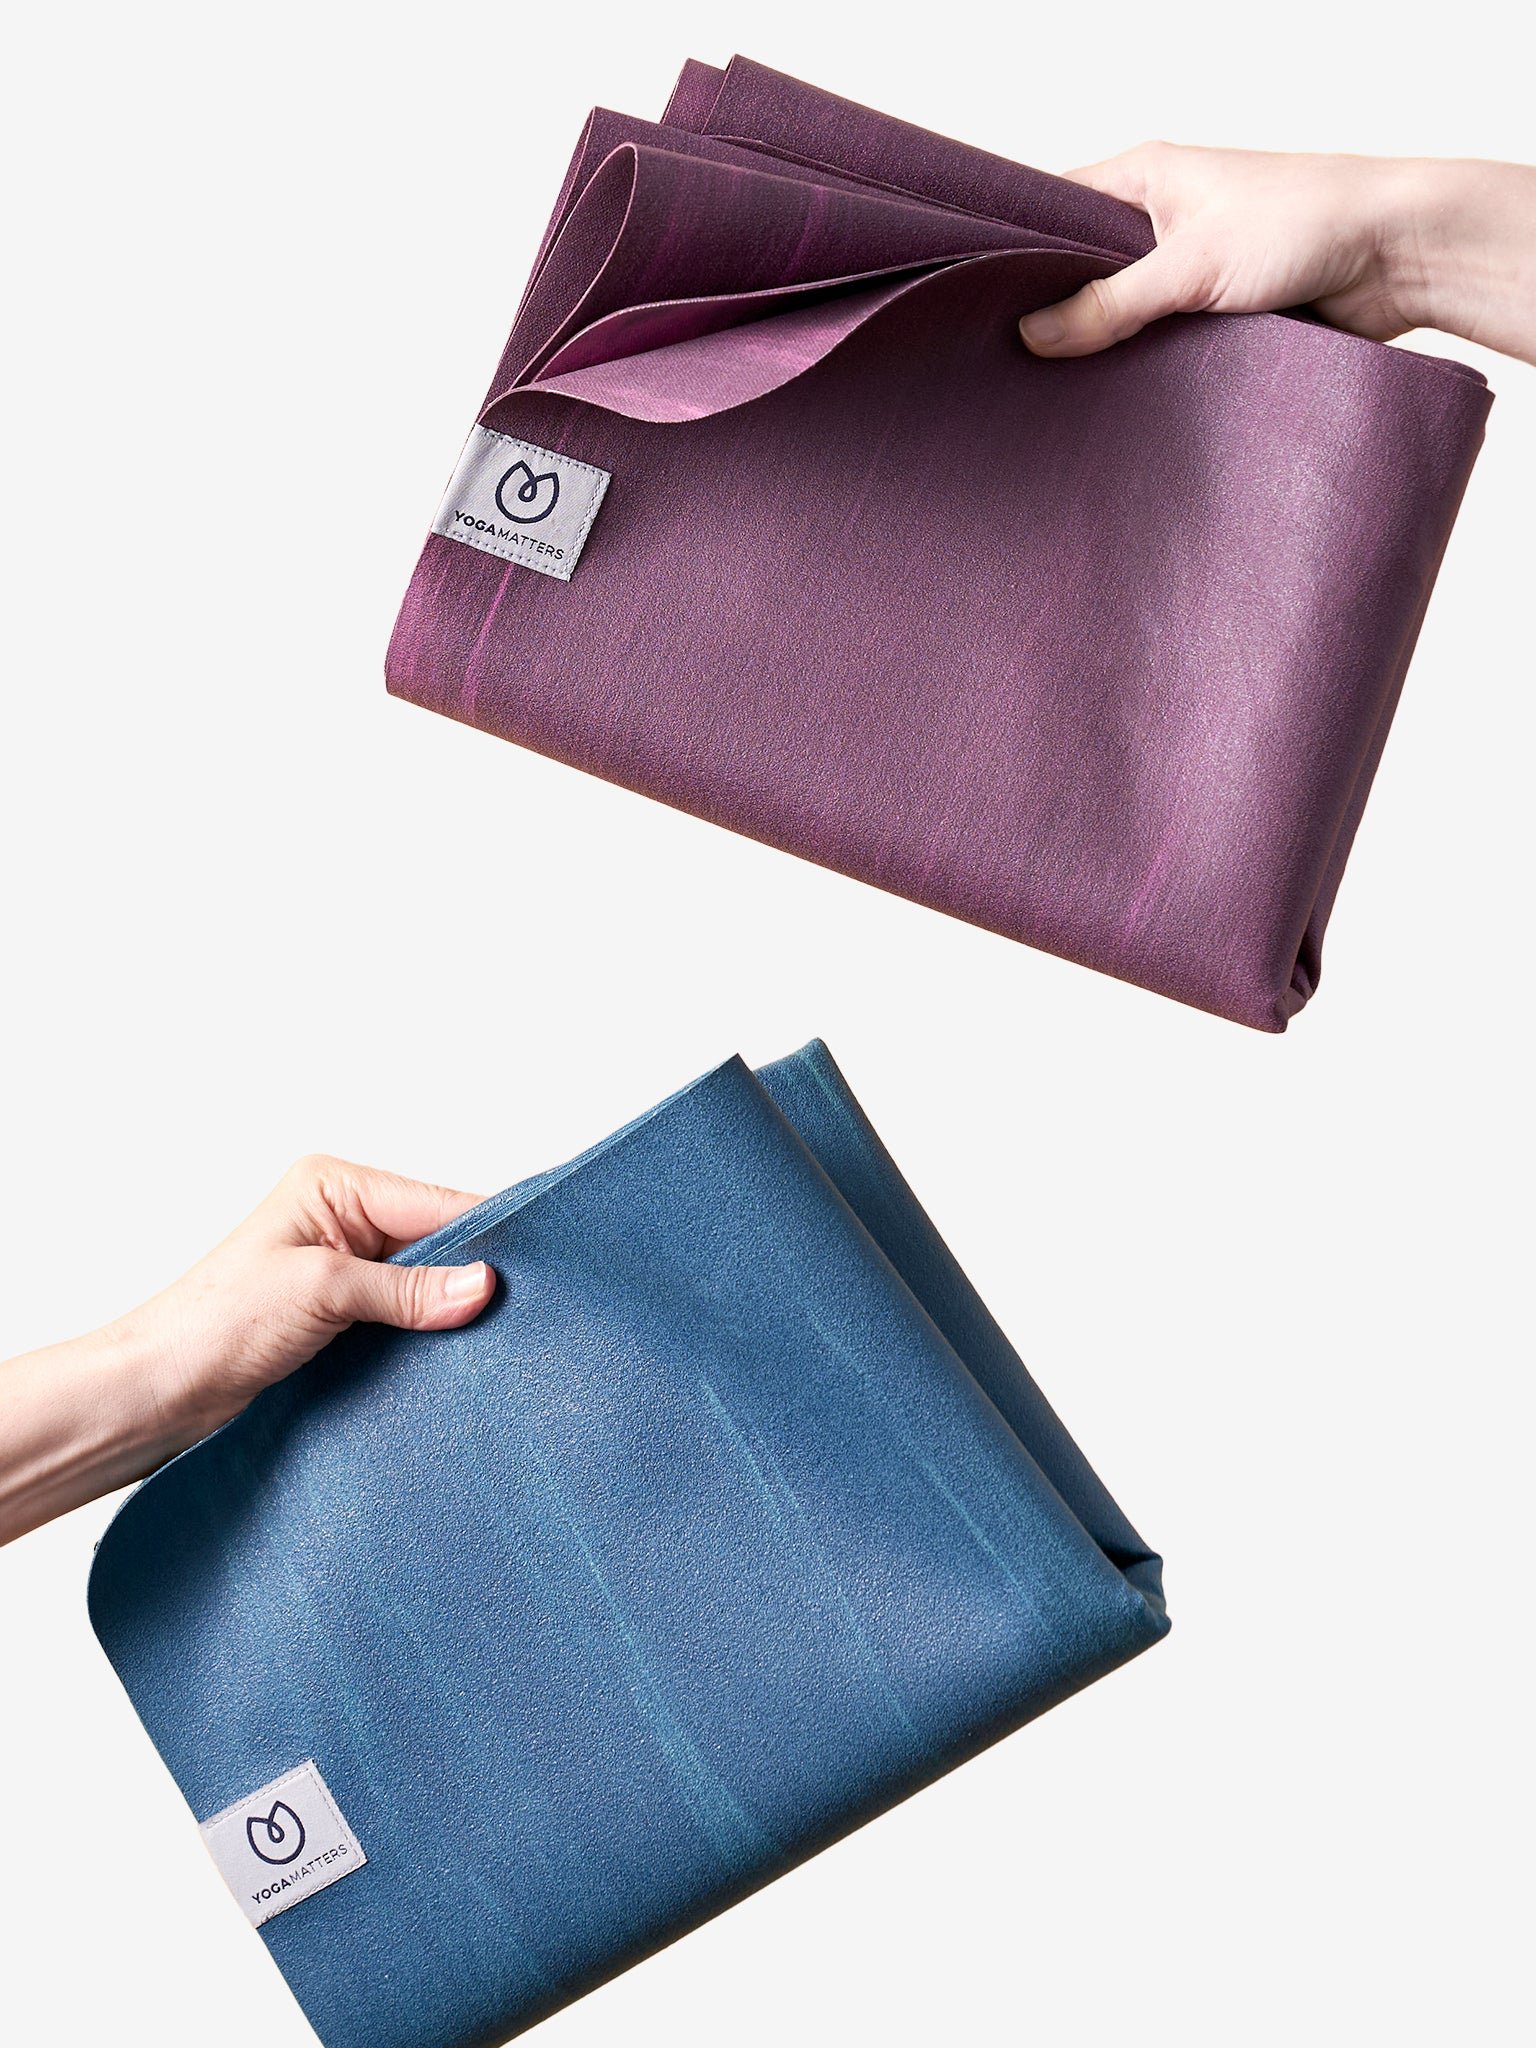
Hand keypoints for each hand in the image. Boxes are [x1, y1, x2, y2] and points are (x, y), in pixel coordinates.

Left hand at [0, 1157, 495, 1544]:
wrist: (158, 1392)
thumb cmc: (212, 1326)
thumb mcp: (322, 1293)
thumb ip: (408, 1289)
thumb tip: (485, 1286)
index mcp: (334, 1185)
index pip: (438, 1202)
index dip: (492, 1233)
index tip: (546, 1264)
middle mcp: (343, 1216)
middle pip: (440, 1237)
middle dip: (477, 1272)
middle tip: (530, 1308)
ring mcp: (344, 1266)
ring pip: (428, 1280)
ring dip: (453, 1309)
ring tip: (501, 1334)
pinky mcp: (342, 1312)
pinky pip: (407, 1314)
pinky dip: (432, 1334)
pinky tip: (460, 1353)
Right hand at [1018, 147, 1535, 364]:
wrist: (1402, 257)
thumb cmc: (1308, 220)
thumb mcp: (1191, 263)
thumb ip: (1110, 305)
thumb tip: (1032, 337)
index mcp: (1145, 178)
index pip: (1052, 208)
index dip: (1013, 252)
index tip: (972, 299)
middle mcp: (1162, 221)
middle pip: (1080, 273)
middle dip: (1053, 317)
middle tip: (1002, 365)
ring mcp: (1190, 272)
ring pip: (1122, 320)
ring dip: (1105, 355)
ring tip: (1052, 397)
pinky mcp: (1218, 320)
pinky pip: (1163, 351)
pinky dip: (1147, 376)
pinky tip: (1117, 408)